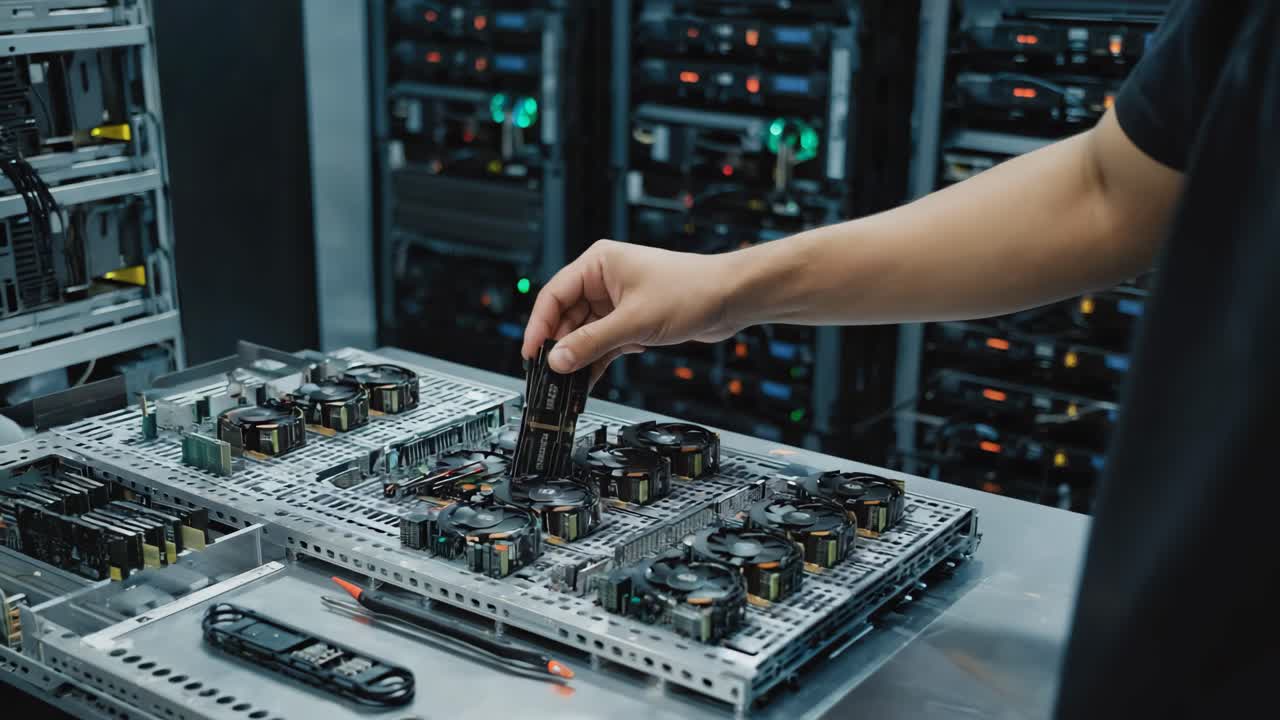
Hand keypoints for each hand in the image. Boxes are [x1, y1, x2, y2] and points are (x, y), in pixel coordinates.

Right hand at [522, 240, 740, 385]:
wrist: (730, 298)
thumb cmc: (692, 290)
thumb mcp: (634, 321)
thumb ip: (592, 342)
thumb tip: (559, 360)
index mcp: (598, 264)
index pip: (553, 295)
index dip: (538, 327)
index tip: (530, 354)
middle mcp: (604, 280)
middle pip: (567, 317)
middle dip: (560, 348)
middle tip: (549, 378)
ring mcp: (618, 302)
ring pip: (585, 334)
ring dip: (579, 358)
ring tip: (568, 385)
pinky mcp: (631, 320)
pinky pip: (604, 343)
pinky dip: (597, 361)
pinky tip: (589, 381)